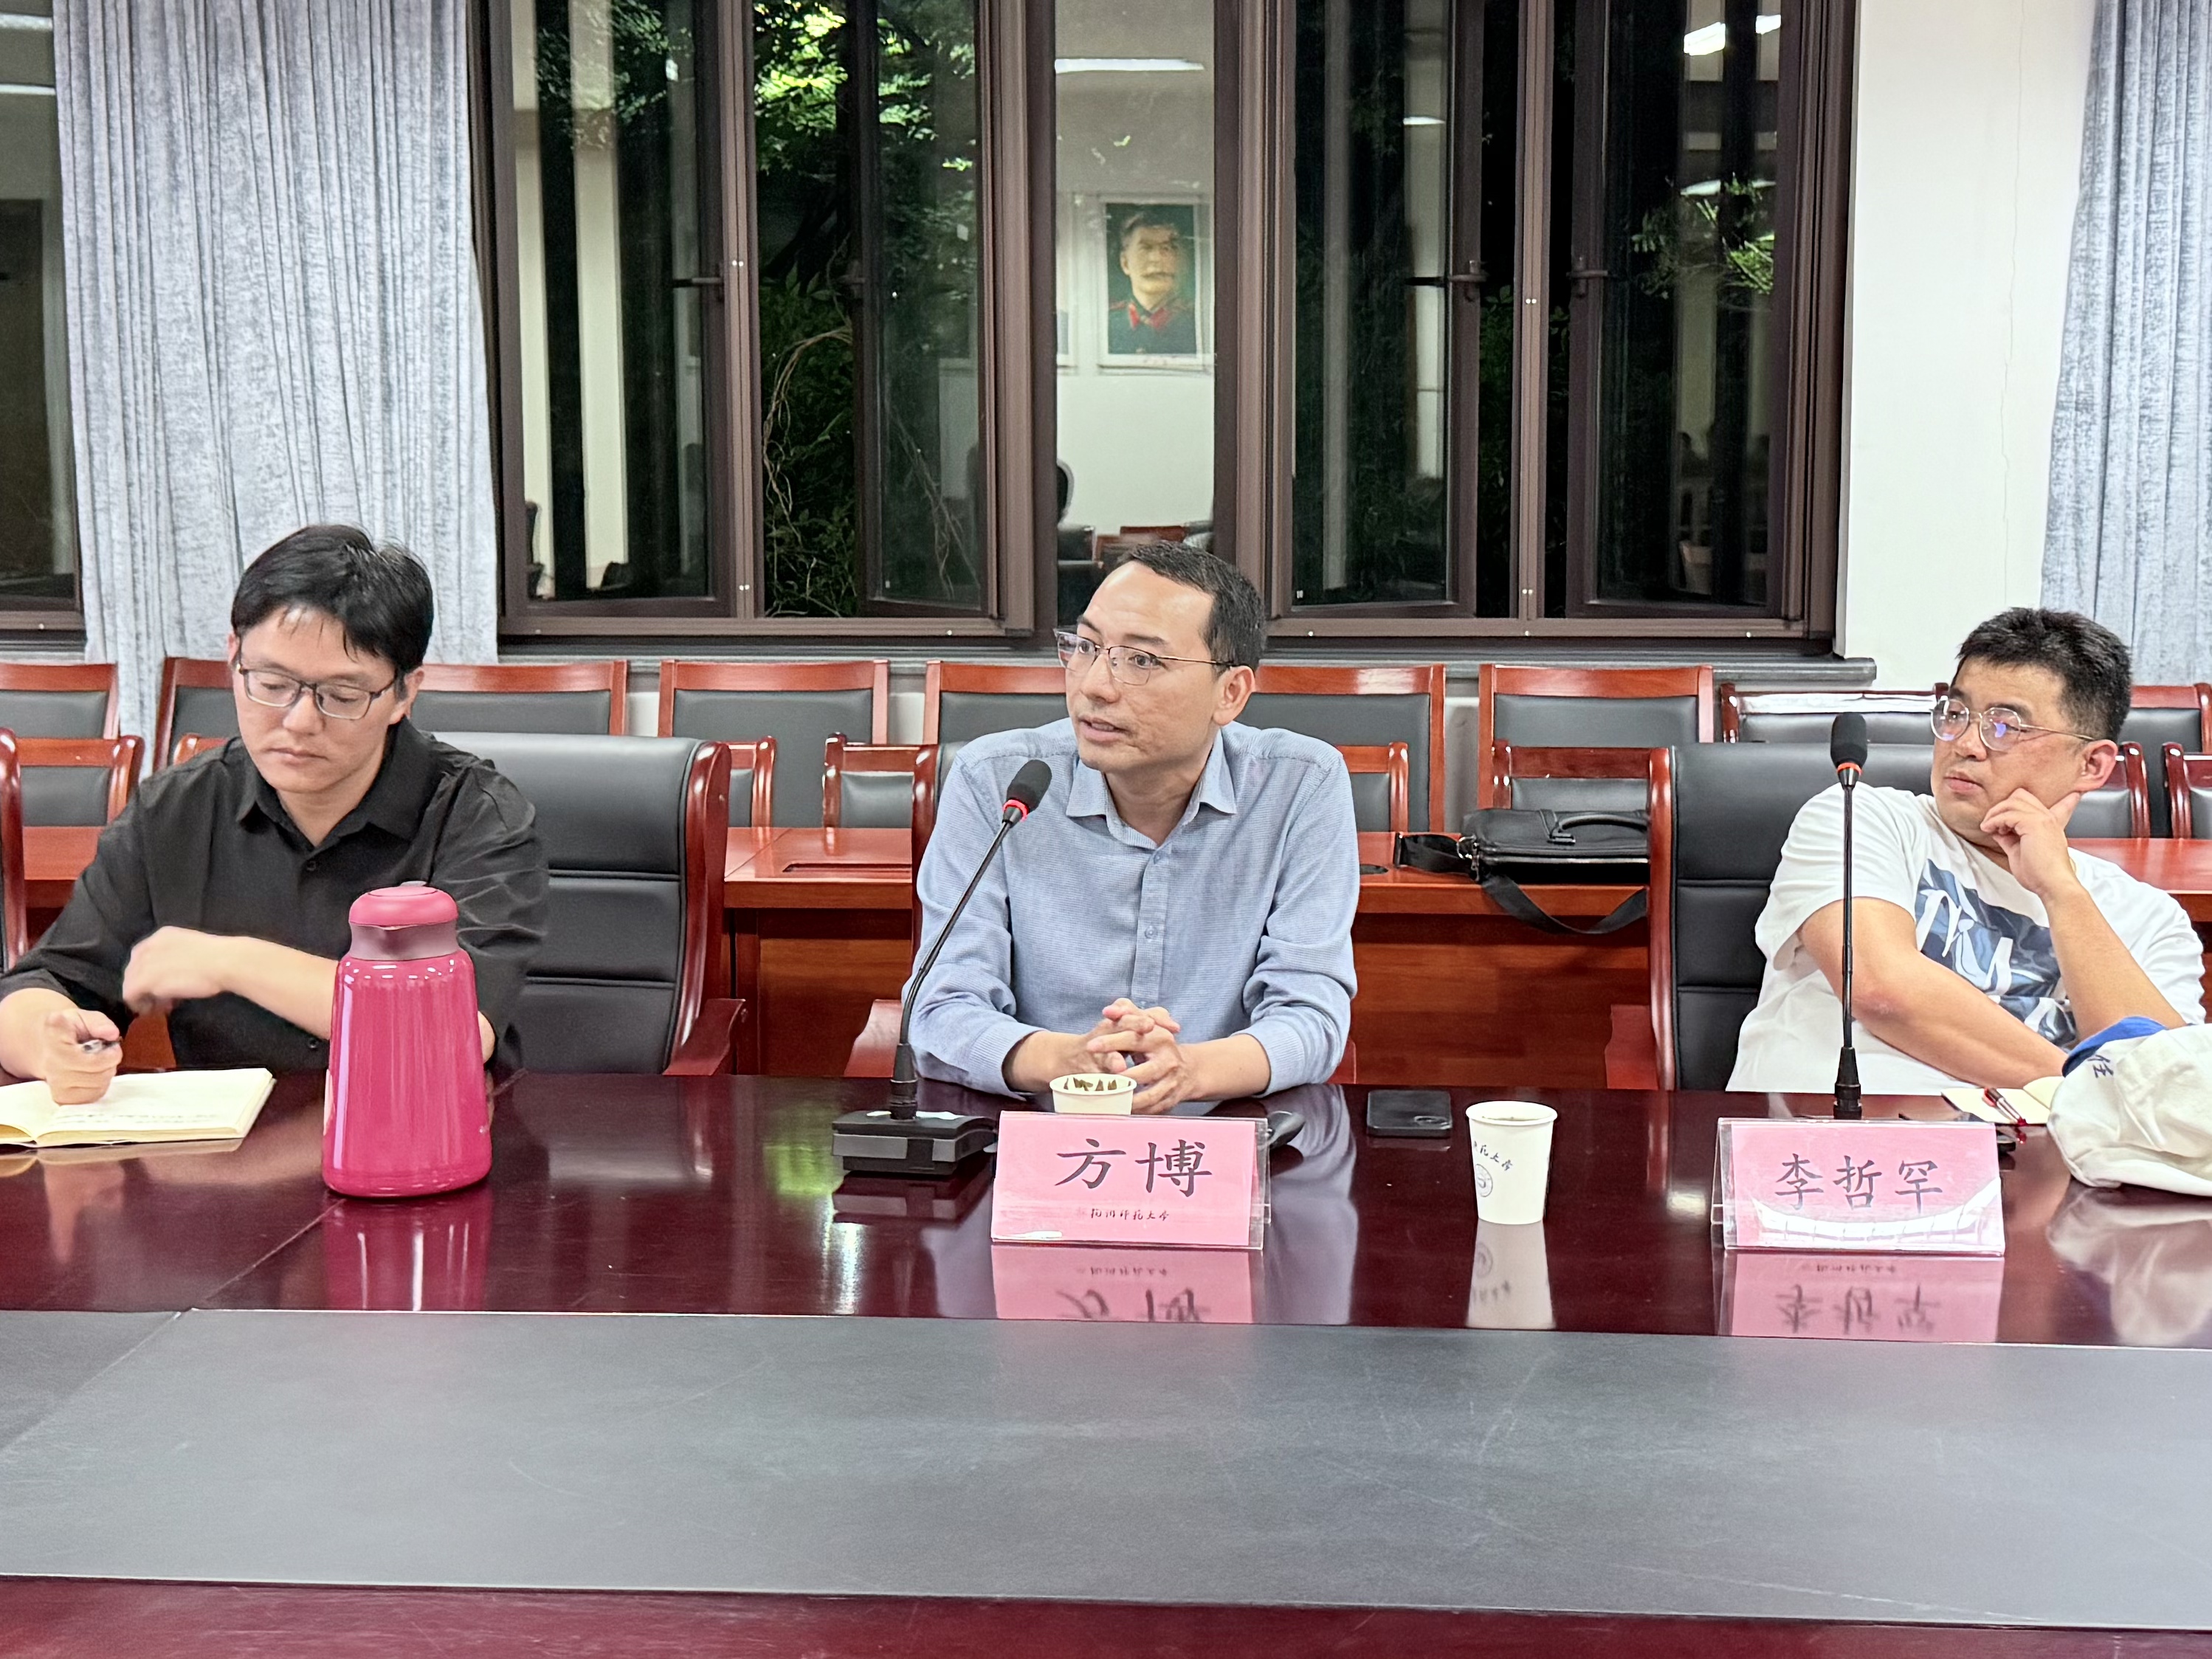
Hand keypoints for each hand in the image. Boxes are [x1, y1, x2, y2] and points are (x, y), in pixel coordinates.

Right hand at [36, 1008, 119, 1105]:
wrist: (44, 1046)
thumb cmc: (67, 1030)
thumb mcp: (81, 1017)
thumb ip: (98, 1022)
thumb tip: (112, 1035)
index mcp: (54, 1039)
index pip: (89, 1057)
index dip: (109, 1054)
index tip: (111, 1044)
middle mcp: (51, 1064)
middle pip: (98, 1073)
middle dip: (110, 1061)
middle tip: (106, 1052)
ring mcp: (55, 1085)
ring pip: (98, 1086)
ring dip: (105, 1073)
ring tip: (96, 1061)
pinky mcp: (62, 1098)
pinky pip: (93, 1096)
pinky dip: (99, 1085)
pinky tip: (90, 1074)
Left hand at [121, 927, 235, 1015]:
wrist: (225, 962)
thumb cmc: (221, 957)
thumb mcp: (195, 951)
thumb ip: (180, 957)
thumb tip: (178, 974)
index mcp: (163, 935)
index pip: (144, 954)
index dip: (149, 971)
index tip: (161, 984)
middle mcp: (149, 945)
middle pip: (134, 969)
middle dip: (144, 985)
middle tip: (159, 1000)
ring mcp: (145, 963)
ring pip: (130, 982)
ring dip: (142, 996)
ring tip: (158, 1007)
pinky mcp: (144, 980)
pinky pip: (130, 994)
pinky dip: (139, 1004)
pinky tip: (154, 1010)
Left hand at [1083, 999, 1195, 1113]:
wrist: (1188, 1069)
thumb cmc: (1157, 1043)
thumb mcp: (1145, 1024)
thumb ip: (1126, 1012)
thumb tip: (1108, 1010)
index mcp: (1161, 1038)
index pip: (1133, 1038)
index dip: (1111, 1042)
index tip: (1090, 1047)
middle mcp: (1168, 1061)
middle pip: (1141, 1073)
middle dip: (1119, 1080)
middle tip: (1097, 1083)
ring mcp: (1171, 1082)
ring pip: (1148, 1096)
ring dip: (1127, 1101)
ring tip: (1107, 1101)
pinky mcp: (1171, 1099)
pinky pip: (1152, 1109)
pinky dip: (1137, 1112)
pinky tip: (1121, 1111)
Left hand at [1979, 788, 2082, 899]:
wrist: (2054, 885)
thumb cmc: (2041, 875)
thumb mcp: (2019, 852)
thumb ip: (2009, 839)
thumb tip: (1997, 831)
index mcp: (2048, 824)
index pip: (2036, 802)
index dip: (2019, 801)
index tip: (2014, 804)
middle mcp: (2047, 818)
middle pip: (2020, 796)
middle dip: (2001, 807)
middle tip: (1991, 823)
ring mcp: (2043, 819)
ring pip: (2012, 802)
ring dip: (1995, 814)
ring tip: (1988, 827)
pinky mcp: (2034, 824)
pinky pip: (2007, 815)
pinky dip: (1995, 821)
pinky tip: (1990, 830)